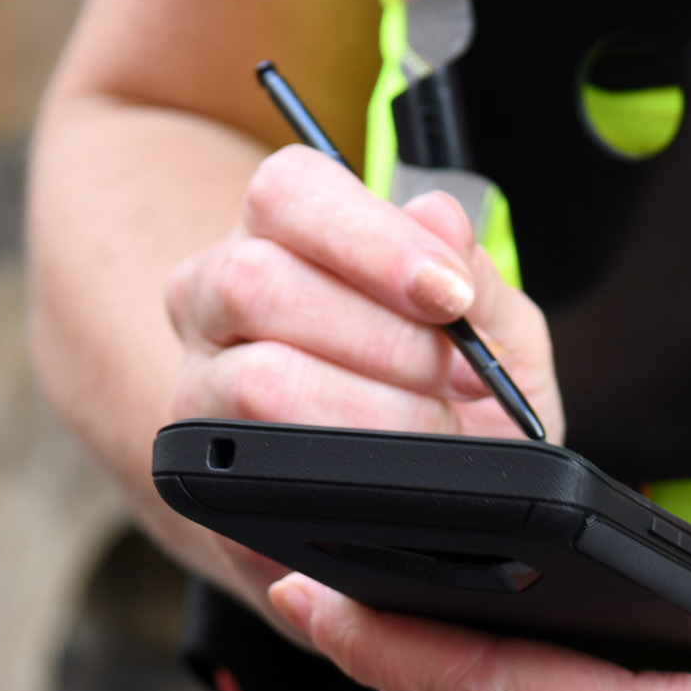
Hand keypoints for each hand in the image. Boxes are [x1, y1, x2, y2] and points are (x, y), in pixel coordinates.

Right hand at [166, 146, 561, 593]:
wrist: (422, 499)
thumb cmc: (450, 392)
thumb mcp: (491, 328)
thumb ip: (475, 273)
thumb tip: (440, 217)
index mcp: (282, 234)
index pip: (287, 191)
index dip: (373, 239)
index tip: (452, 295)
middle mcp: (215, 299)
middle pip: (256, 281)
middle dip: (384, 339)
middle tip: (464, 380)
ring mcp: (199, 388)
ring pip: (255, 380)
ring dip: (372, 412)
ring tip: (436, 431)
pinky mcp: (205, 476)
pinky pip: (259, 470)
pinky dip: (346, 474)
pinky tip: (394, 474)